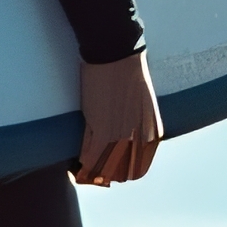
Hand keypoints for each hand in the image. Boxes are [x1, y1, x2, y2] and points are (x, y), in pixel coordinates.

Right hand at [73, 52, 162, 187]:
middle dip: (104, 175)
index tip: (109, 170)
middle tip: (92, 170)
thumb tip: (124, 144)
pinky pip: (88, 158)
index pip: (137, 170)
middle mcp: (140, 140)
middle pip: (119, 174)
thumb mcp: (143, 105)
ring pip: (102, 170)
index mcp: (153, 134)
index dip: (120, 173)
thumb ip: (137, 128)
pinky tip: (74, 167)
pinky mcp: (101, 130)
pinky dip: (80, 165)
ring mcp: (121, 137)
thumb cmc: (128, 72)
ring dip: (90, 173)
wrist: (116, 52)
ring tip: (80, 171)